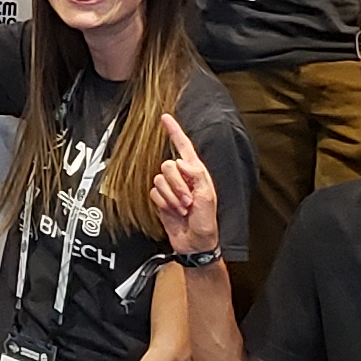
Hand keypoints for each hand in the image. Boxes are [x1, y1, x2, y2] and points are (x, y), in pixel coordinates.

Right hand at [150, 117, 220, 256]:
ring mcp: (170, 188)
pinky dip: (163, 203)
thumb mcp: (207, 197)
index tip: (165, 117)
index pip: (184, 146)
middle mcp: (182, 177)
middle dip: (177, 185)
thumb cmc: (206, 223)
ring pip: (159, 179)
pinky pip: (153, 192)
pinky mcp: (161, 199)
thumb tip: (181, 162)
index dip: (174, 131)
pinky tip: (173, 212)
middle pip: (167, 165)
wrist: (194, 243)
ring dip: (171, 197)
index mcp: (197, 173)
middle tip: (188, 201)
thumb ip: (197, 176)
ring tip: (183, 209)